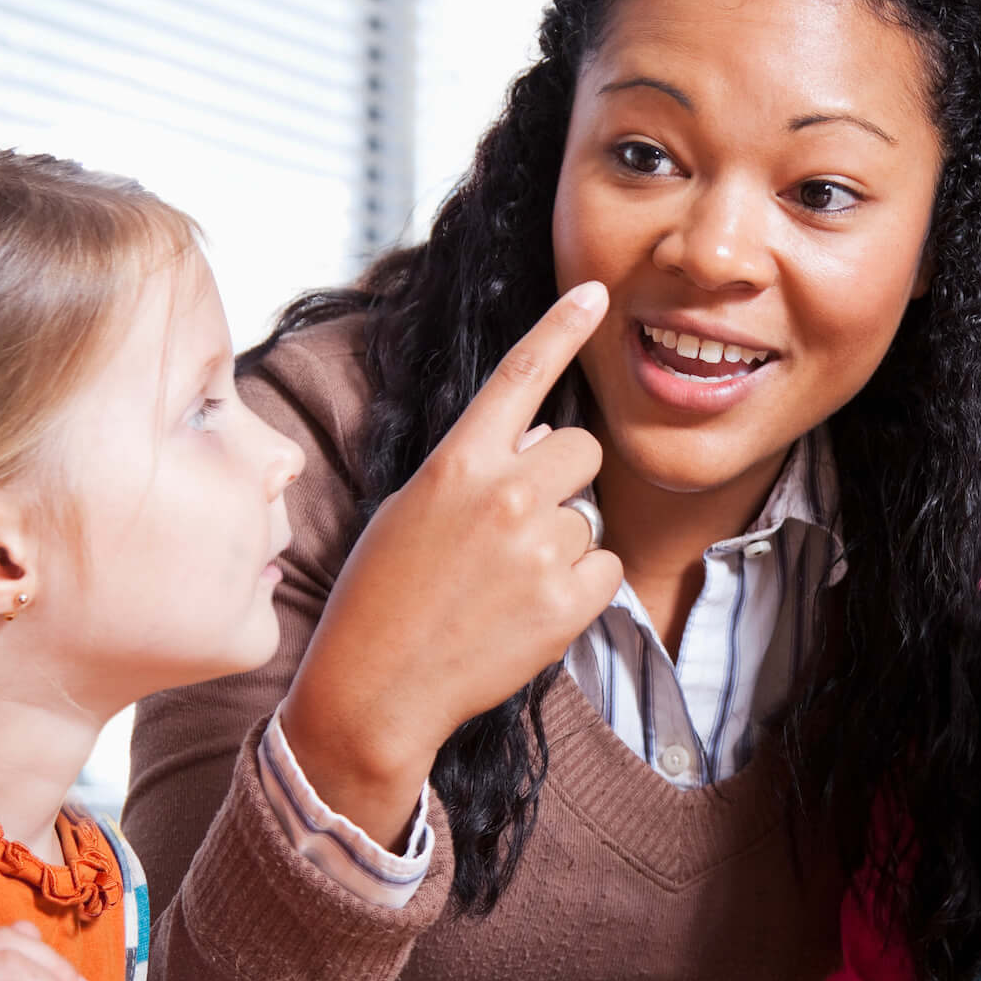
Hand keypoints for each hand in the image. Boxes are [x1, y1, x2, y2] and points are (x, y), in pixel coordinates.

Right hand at [281, 280, 626, 845]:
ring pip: (590, 516)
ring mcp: (539, 547)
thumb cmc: (382, 596)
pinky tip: (527, 611)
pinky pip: (605, 569)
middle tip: (517, 526)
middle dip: (563, 478)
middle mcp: (504, 493)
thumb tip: (548, 434)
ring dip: (563, 543)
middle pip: (580, 446)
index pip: (519, 375)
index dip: (560, 327)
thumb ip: (478, 468)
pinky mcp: (566, 601)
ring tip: (503, 583)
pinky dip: (579, 590)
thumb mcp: (413, 511)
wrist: (376, 689)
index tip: (596, 291)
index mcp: (457, 463)